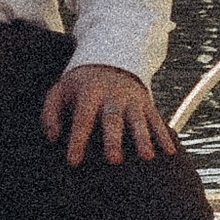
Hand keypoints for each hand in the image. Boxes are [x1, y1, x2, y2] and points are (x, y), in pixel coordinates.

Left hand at [42, 62, 174, 164]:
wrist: (109, 58)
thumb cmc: (79, 86)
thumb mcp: (59, 91)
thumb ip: (50, 114)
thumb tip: (53, 138)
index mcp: (89, 92)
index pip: (82, 118)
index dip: (77, 140)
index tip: (73, 162)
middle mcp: (112, 95)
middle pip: (112, 118)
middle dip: (113, 139)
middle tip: (114, 160)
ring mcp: (132, 99)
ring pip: (138, 119)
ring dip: (143, 138)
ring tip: (147, 157)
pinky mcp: (146, 103)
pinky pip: (156, 119)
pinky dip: (163, 135)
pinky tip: (169, 151)